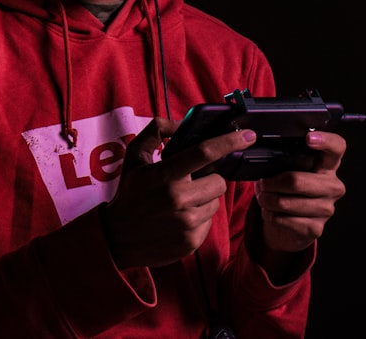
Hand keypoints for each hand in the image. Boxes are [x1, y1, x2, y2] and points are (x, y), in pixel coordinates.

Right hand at [101, 117, 257, 268]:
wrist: (117, 238)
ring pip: (216, 202)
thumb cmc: (129, 193)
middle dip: (210, 179)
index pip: (204, 153)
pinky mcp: (191, 242)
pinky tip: (181, 218)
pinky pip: (209, 222)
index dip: (229, 141)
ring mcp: (186, 223)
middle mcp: (177, 199)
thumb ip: (156, 132)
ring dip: (204, 198)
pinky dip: (199, 217)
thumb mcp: (134, 156)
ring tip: (182, 201)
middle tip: (192, 182)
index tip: (248, 135)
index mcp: (164, 175)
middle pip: (219, 181)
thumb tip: (179, 124)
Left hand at [254, 131, 347, 254]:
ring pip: (285, 202)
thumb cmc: (289, 191)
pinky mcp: (316, 228)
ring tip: (264, 198)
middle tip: (262, 184)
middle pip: (296, 180)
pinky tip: (271, 212)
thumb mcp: (290, 171)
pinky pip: (283, 220)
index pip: (337, 147)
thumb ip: (286, 160)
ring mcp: (327, 208)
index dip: (325, 141)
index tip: (308, 138)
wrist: (291, 226)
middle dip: (271, 183)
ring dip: (267, 200)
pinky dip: (270, 215)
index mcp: (328, 166)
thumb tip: (267, 158)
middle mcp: (332, 186)